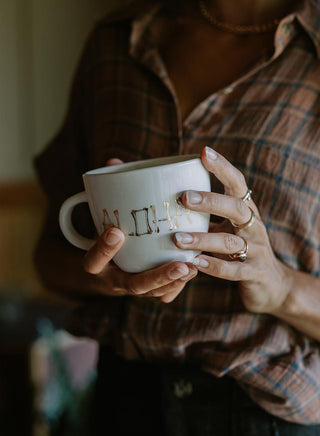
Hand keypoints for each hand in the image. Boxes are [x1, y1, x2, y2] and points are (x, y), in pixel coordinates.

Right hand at [82, 158, 196, 302]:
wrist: (105, 268)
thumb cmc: (106, 235)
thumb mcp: (100, 219)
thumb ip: (107, 195)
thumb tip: (113, 163)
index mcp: (96, 264)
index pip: (94, 261)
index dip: (103, 249)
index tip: (116, 231)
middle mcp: (114, 281)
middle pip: (134, 285)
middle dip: (158, 276)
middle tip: (179, 264)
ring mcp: (132, 288)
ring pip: (154, 292)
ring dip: (175, 281)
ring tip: (193, 266)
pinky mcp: (147, 290)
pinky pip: (163, 294)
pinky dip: (178, 284)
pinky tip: (195, 267)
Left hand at [174, 146, 291, 314]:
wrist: (271, 283)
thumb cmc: (239, 248)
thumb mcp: (226, 227)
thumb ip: (205, 215)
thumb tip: (165, 195)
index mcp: (246, 210)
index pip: (237, 183)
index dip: (222, 167)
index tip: (204, 152)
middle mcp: (254, 226)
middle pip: (236, 207)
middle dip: (210, 201)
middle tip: (183, 197)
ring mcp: (257, 250)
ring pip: (229, 241)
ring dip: (202, 239)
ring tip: (177, 239)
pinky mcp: (255, 273)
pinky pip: (234, 270)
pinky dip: (214, 266)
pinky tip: (195, 263)